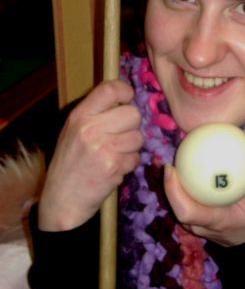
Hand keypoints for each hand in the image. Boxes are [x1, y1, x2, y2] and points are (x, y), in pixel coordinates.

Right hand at [38, 80, 142, 230]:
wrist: (62, 200)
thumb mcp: (73, 131)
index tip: (126, 100)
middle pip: (133, 113)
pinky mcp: (114, 166)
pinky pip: (136, 157)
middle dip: (131, 126)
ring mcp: (103, 147)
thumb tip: (126, 99)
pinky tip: (114, 168)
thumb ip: (96, 114)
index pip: (111, 89)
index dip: (125, 92)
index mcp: (79, 115)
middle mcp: (90, 128)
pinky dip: (129, 163)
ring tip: (114, 154)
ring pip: (138, 136)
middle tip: (118, 136)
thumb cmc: (70, 163)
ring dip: (131, 147)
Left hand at [163, 164, 244, 245]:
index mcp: (214, 221)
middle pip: (176, 206)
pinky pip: (185, 201)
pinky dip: (184, 185)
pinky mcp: (196, 218)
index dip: (173, 191)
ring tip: (176, 163)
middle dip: (169, 185)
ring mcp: (196, 223)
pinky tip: (187, 167)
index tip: (171, 169)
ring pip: (178, 204)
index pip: (186, 211)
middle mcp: (200, 224)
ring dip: (174, 186)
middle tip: (171, 163)